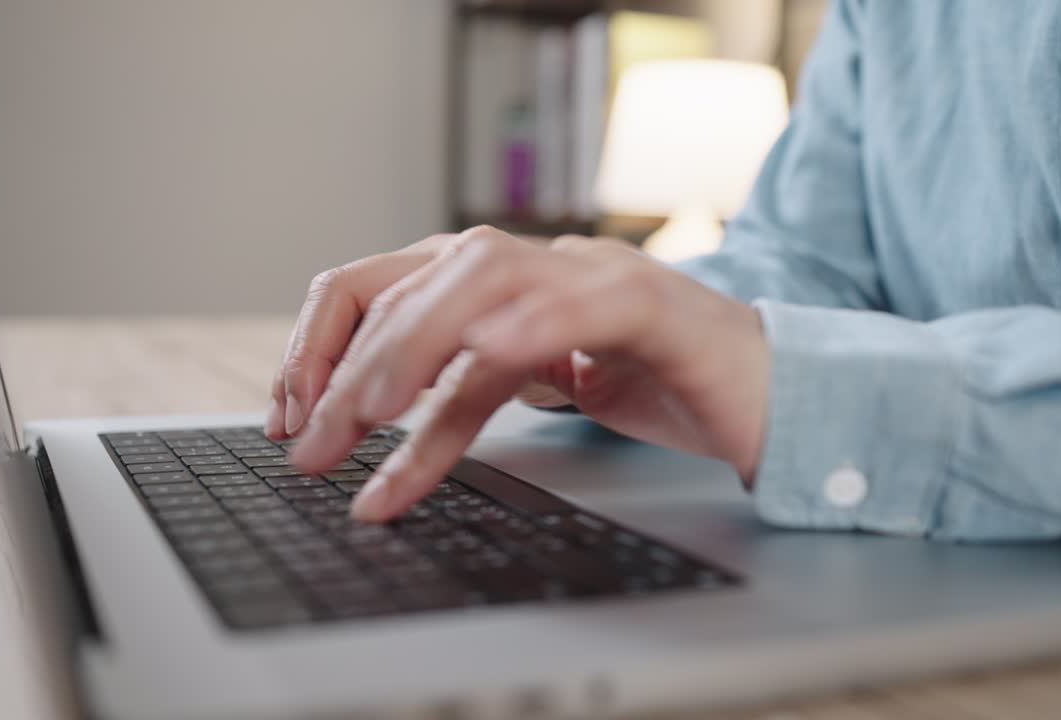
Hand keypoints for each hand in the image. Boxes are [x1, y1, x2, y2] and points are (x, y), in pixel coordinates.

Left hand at [266, 226, 771, 521]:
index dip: (318, 347)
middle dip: (343, 367)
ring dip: (403, 353)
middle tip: (309, 445)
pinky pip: (569, 314)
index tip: (289, 417)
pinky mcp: (648, 307)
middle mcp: (535, 264)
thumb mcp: (531, 397)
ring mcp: (590, 275)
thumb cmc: (654, 388)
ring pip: (474, 283)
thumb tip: (367, 441)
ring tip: (360, 420)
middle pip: (410, 283)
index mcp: (499, 280)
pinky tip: (471, 378)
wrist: (772, 391)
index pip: (378, 286)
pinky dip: (516, 342)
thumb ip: (457, 397)